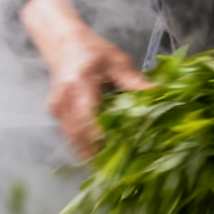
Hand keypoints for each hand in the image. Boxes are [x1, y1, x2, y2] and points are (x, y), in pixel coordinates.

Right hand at [20, 0, 149, 158]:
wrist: (62, 42)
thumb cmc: (92, 50)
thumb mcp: (116, 60)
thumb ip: (134, 80)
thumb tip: (158, 94)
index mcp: (80, 86)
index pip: (89, 121)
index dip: (102, 141)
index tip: (121, 154)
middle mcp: (64, 101)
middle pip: (78, 137)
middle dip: (97, 155)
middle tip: (119, 171)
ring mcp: (57, 110)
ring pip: (72, 141)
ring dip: (90, 154)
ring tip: (111, 169)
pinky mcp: (56, 115)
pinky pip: (70, 136)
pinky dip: (84, 146)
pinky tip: (101, 154)